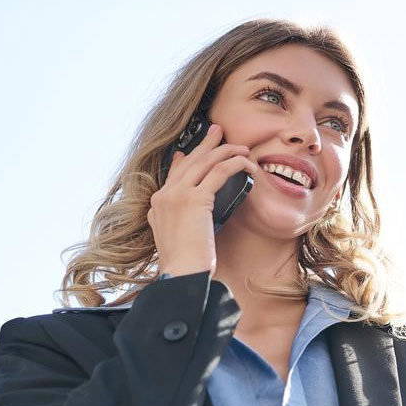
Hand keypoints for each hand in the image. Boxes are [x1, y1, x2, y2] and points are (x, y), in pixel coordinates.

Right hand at [148, 121, 262, 275]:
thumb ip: (174, 221)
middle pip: (190, 161)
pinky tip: (246, 164)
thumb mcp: (172, 238)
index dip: (186, 159)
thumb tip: (188, 211)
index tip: (192, 150)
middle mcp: (164, 195)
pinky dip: (235, 164)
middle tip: (219, 131)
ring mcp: (178, 195)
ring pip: (205, 162)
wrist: (182, 274)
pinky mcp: (195, 199)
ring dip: (225, 151)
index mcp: (158, 204)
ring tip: (241, 148)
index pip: (174, 173)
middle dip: (207, 144)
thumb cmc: (184, 265)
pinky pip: (219, 172)